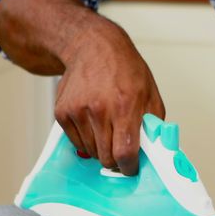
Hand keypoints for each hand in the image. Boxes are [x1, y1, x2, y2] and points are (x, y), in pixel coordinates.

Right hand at [54, 24, 164, 175]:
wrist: (94, 48)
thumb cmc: (126, 71)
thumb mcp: (150, 94)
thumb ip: (153, 125)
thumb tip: (153, 152)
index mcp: (125, 105)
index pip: (125, 152)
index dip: (129, 166)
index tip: (131, 168)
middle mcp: (99, 109)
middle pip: (106, 157)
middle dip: (115, 159)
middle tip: (121, 149)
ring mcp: (77, 111)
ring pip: (90, 152)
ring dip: (100, 147)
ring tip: (107, 128)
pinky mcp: (61, 112)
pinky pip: (75, 142)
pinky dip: (85, 138)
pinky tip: (93, 121)